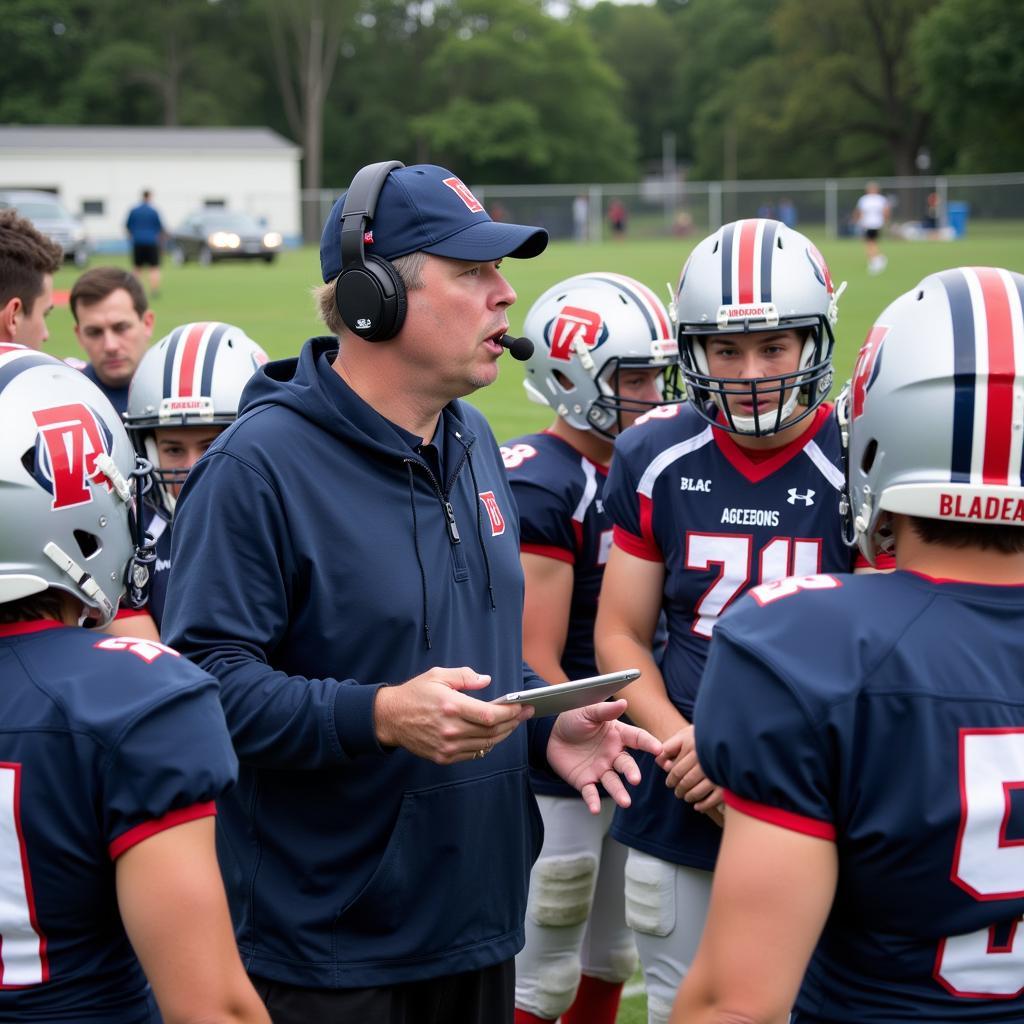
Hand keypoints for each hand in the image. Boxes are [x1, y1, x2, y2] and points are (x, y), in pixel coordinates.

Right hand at [374, 666, 530, 763]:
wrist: (390, 718)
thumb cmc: (415, 694)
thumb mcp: (438, 675)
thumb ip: (465, 676)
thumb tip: (486, 681)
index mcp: (451, 706)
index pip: (490, 715)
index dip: (510, 712)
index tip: (522, 706)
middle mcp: (451, 729)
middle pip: (492, 732)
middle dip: (513, 722)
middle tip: (524, 714)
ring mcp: (447, 746)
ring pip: (485, 744)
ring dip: (503, 735)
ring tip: (512, 723)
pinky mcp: (443, 756)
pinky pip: (473, 753)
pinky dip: (487, 745)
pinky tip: (492, 735)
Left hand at [547, 700, 661, 812]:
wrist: (550, 734)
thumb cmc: (573, 719)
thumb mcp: (588, 711)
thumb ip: (604, 710)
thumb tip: (624, 703)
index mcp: (617, 735)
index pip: (637, 739)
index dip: (648, 743)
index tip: (659, 749)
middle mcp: (613, 754)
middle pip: (626, 764)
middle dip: (632, 772)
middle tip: (635, 779)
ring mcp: (601, 769)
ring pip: (613, 782)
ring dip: (619, 792)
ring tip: (625, 802)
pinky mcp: (586, 781)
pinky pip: (591, 792)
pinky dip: (593, 801)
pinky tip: (595, 809)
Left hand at [659, 725, 724, 824]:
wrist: (730, 736)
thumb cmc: (702, 737)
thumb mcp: (685, 736)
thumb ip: (669, 747)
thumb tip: (658, 761)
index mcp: (692, 746)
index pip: (676, 770)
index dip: (670, 779)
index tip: (669, 783)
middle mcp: (703, 758)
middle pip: (685, 782)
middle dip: (678, 790)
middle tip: (677, 792)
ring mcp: (715, 772)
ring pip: (696, 791)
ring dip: (689, 797)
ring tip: (686, 797)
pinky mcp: (726, 783)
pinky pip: (712, 799)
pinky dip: (703, 805)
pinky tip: (697, 806)